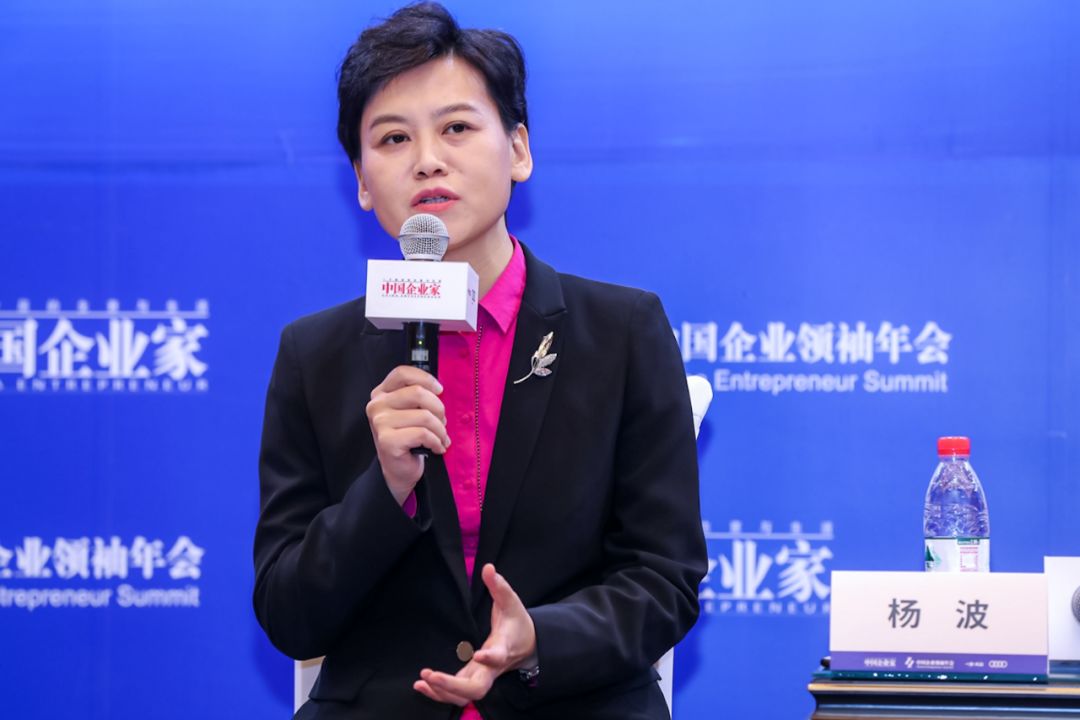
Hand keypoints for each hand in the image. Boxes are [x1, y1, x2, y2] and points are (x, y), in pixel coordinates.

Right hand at [366, 365, 449, 504]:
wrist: (398, 471)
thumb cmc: (408, 440)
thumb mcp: (411, 412)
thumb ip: (418, 397)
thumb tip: (438, 389)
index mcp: (381, 394)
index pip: (402, 373)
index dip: (425, 378)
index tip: (439, 390)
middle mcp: (377, 405)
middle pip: (418, 392)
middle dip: (438, 408)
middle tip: (442, 422)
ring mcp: (380, 422)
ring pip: (424, 415)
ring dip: (440, 430)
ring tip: (441, 438)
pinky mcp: (387, 440)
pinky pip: (423, 434)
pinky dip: (436, 442)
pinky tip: (436, 447)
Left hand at [414, 564, 536, 705]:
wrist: (527, 646)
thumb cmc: (517, 623)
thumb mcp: (511, 602)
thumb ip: (499, 586)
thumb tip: (488, 568)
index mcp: (503, 648)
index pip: (498, 657)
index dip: (489, 658)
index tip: (478, 654)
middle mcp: (492, 669)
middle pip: (476, 688)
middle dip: (453, 686)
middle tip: (431, 675)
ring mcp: (482, 676)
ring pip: (464, 696)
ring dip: (442, 693)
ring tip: (422, 680)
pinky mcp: (472, 678)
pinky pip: (456, 694)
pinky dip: (438, 693)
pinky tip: (421, 686)